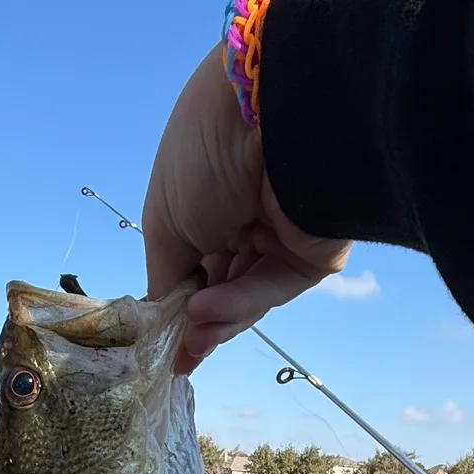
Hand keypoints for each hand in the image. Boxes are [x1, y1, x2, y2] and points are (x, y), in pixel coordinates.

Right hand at [143, 44, 349, 373]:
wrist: (270, 119)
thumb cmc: (201, 157)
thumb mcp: (162, 221)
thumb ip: (164, 278)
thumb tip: (162, 325)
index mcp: (207, 195)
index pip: (194, 259)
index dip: (176, 300)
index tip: (158, 341)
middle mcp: (246, 215)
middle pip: (221, 283)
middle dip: (196, 320)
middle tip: (177, 354)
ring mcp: (282, 236)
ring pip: (247, 294)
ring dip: (216, 319)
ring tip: (190, 339)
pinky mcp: (315, 254)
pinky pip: (273, 286)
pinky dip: (240, 303)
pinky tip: (208, 313)